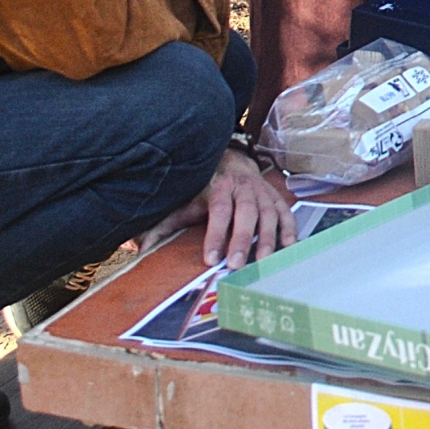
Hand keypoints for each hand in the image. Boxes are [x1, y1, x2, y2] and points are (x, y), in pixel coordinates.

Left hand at [137, 146, 296, 268]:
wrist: (235, 163)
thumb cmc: (208, 190)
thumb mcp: (186, 203)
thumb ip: (165, 225)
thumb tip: (140, 248)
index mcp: (221, 187)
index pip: (219, 211)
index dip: (215, 235)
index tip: (210, 259)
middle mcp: (245, 188)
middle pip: (246, 213)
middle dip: (242, 239)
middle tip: (237, 265)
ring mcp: (264, 193)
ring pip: (269, 214)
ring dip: (268, 239)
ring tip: (262, 263)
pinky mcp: (277, 199)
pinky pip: (286, 214)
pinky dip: (289, 230)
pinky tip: (287, 248)